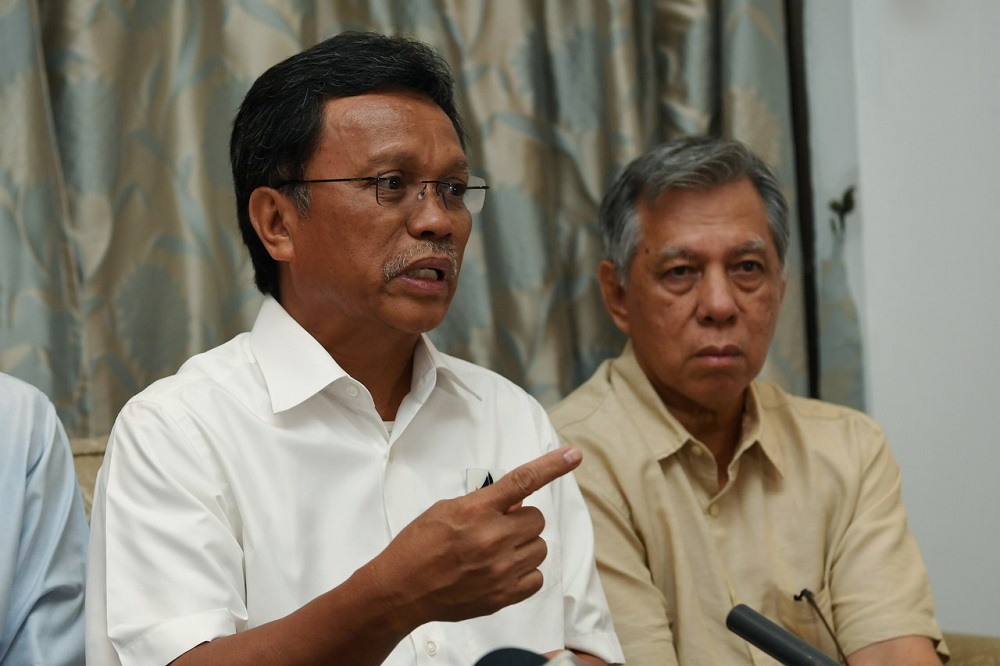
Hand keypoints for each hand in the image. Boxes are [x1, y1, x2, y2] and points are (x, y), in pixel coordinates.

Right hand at [369, 446, 582, 624]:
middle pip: (537, 519)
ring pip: (540, 547)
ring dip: (523, 546)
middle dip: (521, 521)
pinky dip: (525, 573)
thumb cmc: (418, 545)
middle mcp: (493, 537)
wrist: (401, 589)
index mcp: (476, 510)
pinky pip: (536, 577)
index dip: (552, 466)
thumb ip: (484, 504)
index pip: (523, 481)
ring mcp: (500, 568)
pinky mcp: (503, 595)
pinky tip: (502, 572)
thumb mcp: (446, 510)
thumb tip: (515, 502)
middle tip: (498, 529)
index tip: (573, 455)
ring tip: (496, 552)